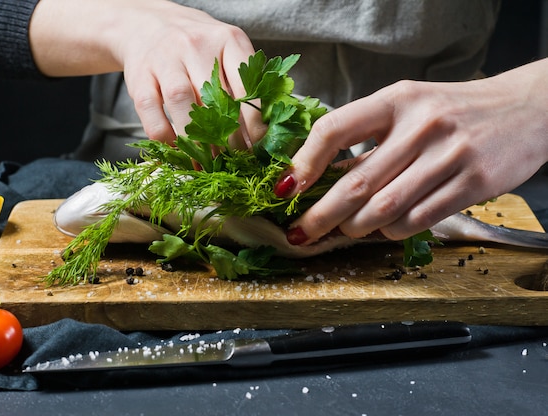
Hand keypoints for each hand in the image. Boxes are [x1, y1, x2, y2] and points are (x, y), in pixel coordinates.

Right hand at [29, 0, 256, 144]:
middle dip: (229, 136)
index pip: (247, 85)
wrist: (148, 25)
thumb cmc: (198, 48)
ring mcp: (164, 59)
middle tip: (237, 161)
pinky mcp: (139, 77)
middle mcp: (195, 45)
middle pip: (215, 96)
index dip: (255, 121)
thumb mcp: (226, 52)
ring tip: (210, 162)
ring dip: (197, 139)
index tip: (259, 146)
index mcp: (227, 40)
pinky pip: (151, 112)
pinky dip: (166, 137)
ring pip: (182, 102)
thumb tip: (262, 133)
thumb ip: (245, 84)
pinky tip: (179, 151)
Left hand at [277, 58, 547, 243]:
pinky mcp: (472, 184)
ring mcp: (449, 156)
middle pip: (356, 182)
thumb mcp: (408, 109)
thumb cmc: (452, 111)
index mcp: (397, 100)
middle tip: (299, 232)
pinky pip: (417, 220)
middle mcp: (421, 126)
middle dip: (320, 215)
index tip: (286, 188)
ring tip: (343, 231)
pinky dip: (391, 232)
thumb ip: (368, 138)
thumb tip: (317, 177)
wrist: (524, 109)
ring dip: (354, 228)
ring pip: (384, 209)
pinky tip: (383, 229)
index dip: (303, 163)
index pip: (334, 129)